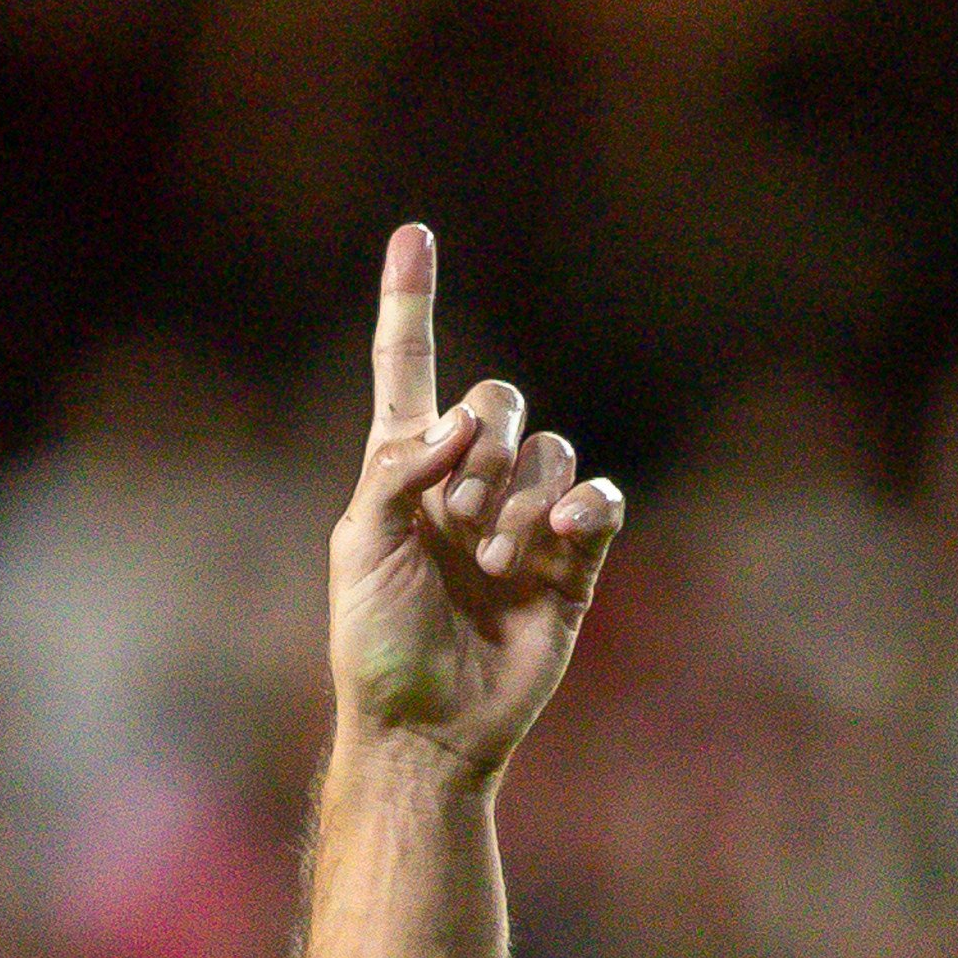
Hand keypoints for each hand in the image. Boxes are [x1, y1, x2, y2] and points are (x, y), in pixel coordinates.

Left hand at [327, 224, 622, 780]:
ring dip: (519, 502)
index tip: (414, 232)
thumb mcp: (360, 546)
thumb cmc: (376, 642)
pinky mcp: (573, 559)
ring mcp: (524, 518)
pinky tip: (559, 534)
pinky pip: (598, 498)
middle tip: (457, 520)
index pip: (406, 369)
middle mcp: (466, 483)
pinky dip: (583, 507)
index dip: (411, 302)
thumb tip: (461, 422)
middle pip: (500, 401)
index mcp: (401, 471)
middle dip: (483, 447)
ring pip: (550, 453)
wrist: (425, 725)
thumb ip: (399, 470)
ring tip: (490, 563)